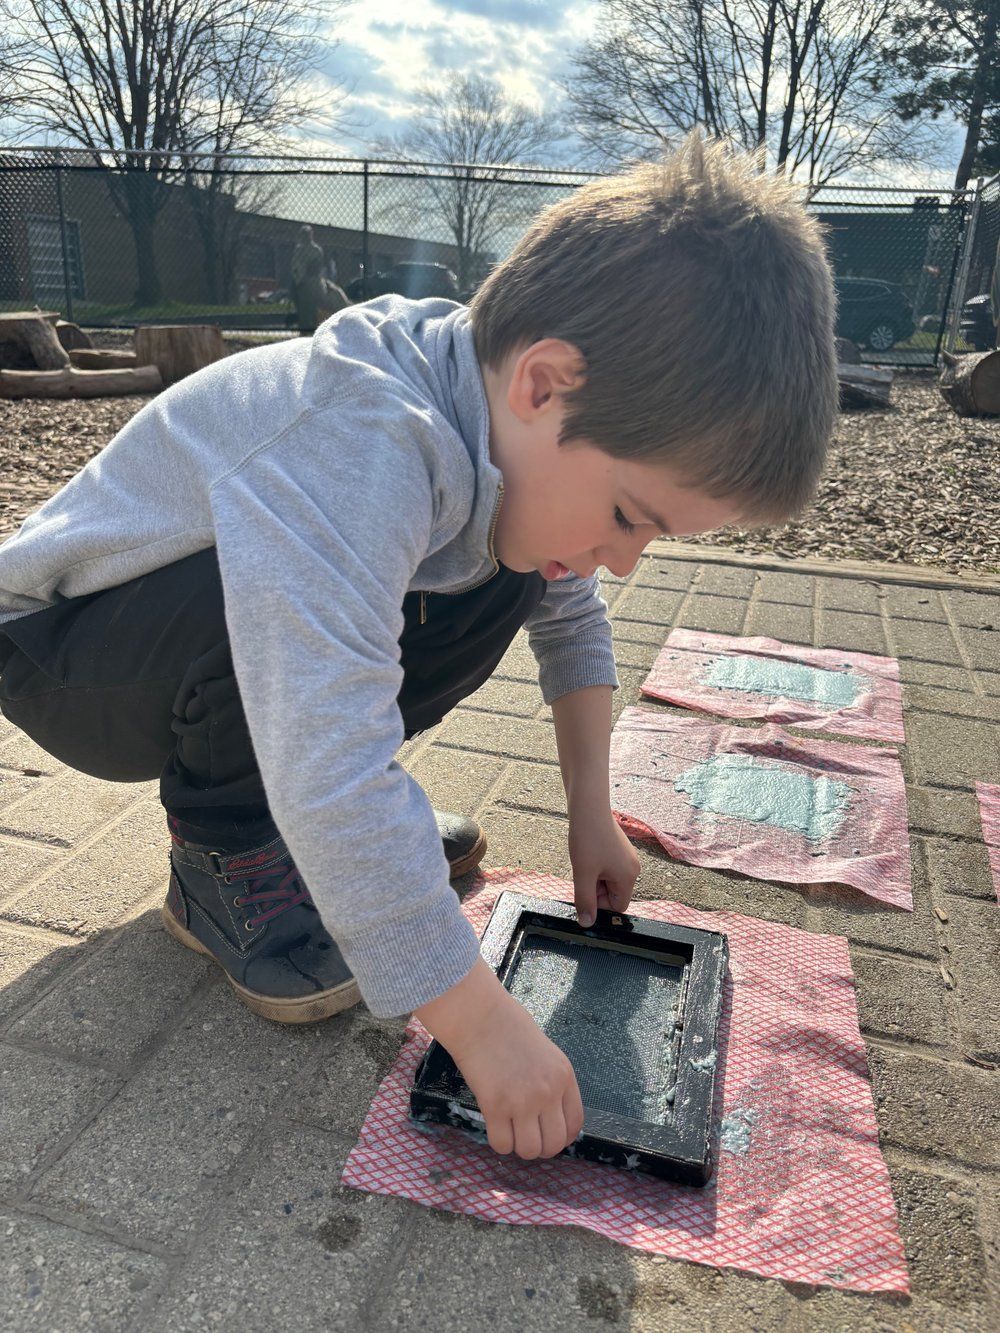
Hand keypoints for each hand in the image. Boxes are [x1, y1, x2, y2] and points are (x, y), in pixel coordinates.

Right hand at [415, 958, 583, 1158]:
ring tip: (510, 1131)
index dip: (562, 1138)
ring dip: (519, 1147)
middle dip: (540, 1148)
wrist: (481, 1017)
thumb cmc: (510, 1031)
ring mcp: (522, 1101)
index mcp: (564, 1077)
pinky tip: (495, 1126)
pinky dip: (499, 1143)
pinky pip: (502, 1144)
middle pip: (554, 1144)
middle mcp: (548, 1092)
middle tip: (527, 1137)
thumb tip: (552, 1120)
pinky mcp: (495, 1106)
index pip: (575, 1125)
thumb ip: (553, 1084)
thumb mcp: (547, 1055)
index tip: (548, 1136)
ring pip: (529, 1150)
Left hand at [568, 810, 640, 926]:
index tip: (585, 889)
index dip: (599, 904)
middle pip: (613, 893)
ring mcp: (627, 857)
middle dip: (595, 888)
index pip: (617, 906)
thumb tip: (587, 923)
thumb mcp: (583, 874)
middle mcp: (632, 868)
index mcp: (628, 877)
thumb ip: (585, 901)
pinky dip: (594, 865)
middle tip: (582, 872)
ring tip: (584, 860)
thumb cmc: (587, 839)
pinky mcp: (618, 848)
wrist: (588, 806)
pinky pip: (607, 867)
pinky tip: (586, 852)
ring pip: (607, 879)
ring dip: (593, 876)